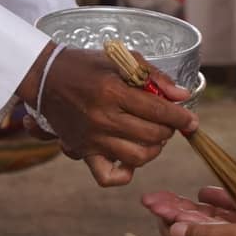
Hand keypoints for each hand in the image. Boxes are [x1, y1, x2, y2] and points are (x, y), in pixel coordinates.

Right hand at [20, 46, 195, 184]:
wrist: (44, 77)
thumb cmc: (84, 65)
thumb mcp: (120, 59)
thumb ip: (153, 76)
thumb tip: (182, 96)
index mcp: (113, 91)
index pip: (159, 111)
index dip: (182, 118)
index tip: (191, 121)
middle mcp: (103, 118)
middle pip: (153, 135)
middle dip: (168, 130)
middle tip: (167, 123)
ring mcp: (93, 138)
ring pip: (138, 157)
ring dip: (153, 150)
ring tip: (153, 138)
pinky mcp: (83, 151)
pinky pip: (107, 176)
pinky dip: (124, 174)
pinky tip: (130, 160)